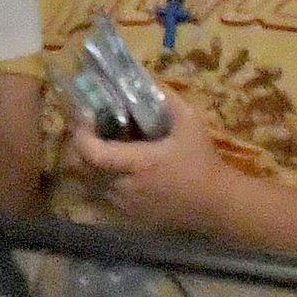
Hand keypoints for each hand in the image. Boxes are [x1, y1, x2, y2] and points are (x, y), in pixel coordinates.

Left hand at [60, 79, 233, 236]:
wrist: (217, 203)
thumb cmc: (203, 162)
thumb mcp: (190, 123)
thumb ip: (168, 99)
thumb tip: (148, 79)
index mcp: (138, 164)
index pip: (92, 153)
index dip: (81, 136)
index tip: (86, 120)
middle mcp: (125, 187)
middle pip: (82, 170)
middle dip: (78, 149)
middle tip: (89, 132)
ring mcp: (126, 205)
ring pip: (91, 184)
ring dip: (91, 166)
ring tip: (103, 148)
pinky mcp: (131, 217)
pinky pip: (105, 197)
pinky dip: (103, 182)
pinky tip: (118, 169)